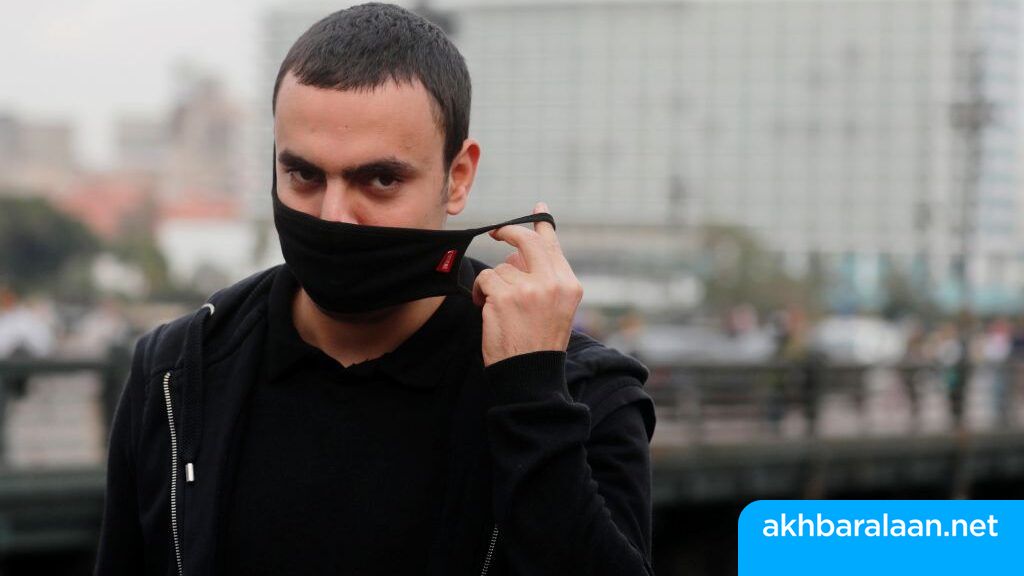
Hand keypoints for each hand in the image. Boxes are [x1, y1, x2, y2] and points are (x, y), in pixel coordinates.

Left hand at [472, 202, 583, 366]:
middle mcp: (553, 283)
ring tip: (497, 306)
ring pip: (502, 267)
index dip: (543, 224)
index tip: (539, 208)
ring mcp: (529, 289)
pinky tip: (485, 308)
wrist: (529, 374)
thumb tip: (517, 252)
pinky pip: (485, 279)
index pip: (554, 246)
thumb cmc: (538, 343)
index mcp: (569, 285)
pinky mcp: (505, 297)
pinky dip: (480, 292)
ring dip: (493, 283)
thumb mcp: (554, 309)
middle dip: (509, 232)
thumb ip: (542, 278)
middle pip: (527, 241)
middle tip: (496, 232)